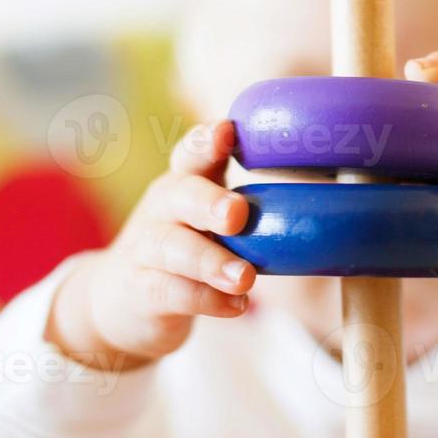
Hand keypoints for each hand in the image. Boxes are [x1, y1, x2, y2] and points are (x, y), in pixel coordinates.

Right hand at [46, 121, 254, 369]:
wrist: (118, 299)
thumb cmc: (183, 247)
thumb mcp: (206, 217)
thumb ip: (245, 205)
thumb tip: (319, 204)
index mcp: (184, 183)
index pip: (192, 154)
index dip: (206, 141)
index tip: (227, 131)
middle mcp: (162, 209)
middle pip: (180, 196)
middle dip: (209, 202)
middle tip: (238, 214)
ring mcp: (146, 249)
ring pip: (172, 247)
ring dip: (210, 261)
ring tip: (244, 277)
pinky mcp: (140, 290)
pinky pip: (170, 292)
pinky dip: (204, 299)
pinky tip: (235, 306)